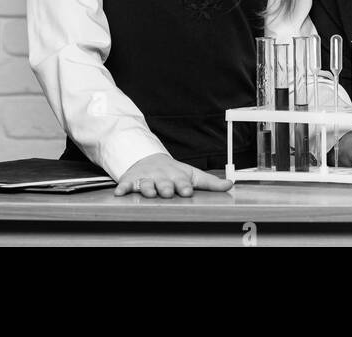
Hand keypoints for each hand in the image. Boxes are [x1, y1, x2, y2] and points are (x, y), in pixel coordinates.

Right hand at [114, 153, 232, 197]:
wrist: (149, 160)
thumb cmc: (174, 172)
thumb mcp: (193, 174)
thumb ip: (210, 183)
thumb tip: (231, 185)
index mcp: (177, 176)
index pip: (182, 182)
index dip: (184, 186)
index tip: (187, 191)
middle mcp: (162, 177)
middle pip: (164, 183)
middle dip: (166, 188)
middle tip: (168, 192)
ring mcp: (147, 179)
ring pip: (146, 184)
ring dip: (147, 188)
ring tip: (148, 192)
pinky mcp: (132, 180)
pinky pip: (126, 184)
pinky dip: (123, 188)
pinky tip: (120, 192)